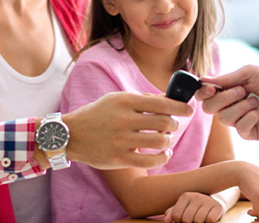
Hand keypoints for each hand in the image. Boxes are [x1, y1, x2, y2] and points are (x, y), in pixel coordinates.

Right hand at [63, 92, 192, 169]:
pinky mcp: (119, 159)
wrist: (70, 135)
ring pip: (160, 141)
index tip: (189, 109)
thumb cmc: (97, 115)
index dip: (179, 106)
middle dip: (174, 124)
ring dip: (169, 140)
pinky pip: (151, 160)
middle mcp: (123, 120)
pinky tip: (164, 153)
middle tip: (173, 125)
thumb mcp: (115, 99)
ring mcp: (121, 141)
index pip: (161, 102)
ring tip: (167, 139)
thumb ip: (142, 99)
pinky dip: (163, 157)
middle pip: (164, 122)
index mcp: (124, 101)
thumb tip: (169, 98)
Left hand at [163, 192, 224, 222]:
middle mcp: (196, 196)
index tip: (183, 219)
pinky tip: (208, 217)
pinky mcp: (218, 207)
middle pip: (186, 219)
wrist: (214, 203)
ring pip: (198, 220)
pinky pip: (210, 220)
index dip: (178, 221)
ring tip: (201, 218)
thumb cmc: (194, 208)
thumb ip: (172, 214)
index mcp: (185, 196)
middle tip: (193, 219)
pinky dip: (208, 222)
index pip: (176, 215)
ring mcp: (207, 201)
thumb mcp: (183, 209)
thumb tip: (166, 221)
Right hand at [197, 65, 258, 139]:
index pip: (205, 95)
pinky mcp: (249, 133)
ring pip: (224, 119)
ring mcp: (239, 120)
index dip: (203, 93)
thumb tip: (203, 80)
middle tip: (243, 91)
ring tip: (257, 102)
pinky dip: (250, 118)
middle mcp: (230, 106)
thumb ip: (227, 78)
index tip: (211, 88)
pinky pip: (239, 128)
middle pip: (209, 108)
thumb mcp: (249, 73)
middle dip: (224, 98)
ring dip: (241, 107)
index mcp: (228, 90)